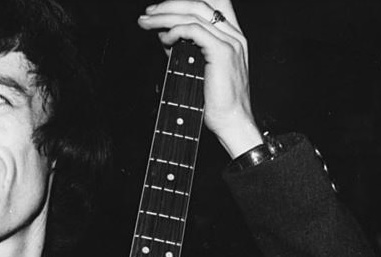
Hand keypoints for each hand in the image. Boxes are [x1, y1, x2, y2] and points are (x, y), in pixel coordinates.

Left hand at [138, 0, 261, 156]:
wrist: (231, 121)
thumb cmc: (215, 101)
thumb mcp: (198, 68)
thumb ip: (186, 48)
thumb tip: (166, 35)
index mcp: (232, 36)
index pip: (212, 4)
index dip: (184, 2)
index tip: (160, 9)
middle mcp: (234, 35)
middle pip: (199, 4)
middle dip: (169, 6)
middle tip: (147, 14)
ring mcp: (231, 42)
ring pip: (194, 15)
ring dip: (165, 17)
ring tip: (146, 23)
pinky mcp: (222, 52)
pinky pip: (194, 31)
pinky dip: (175, 31)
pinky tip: (164, 39)